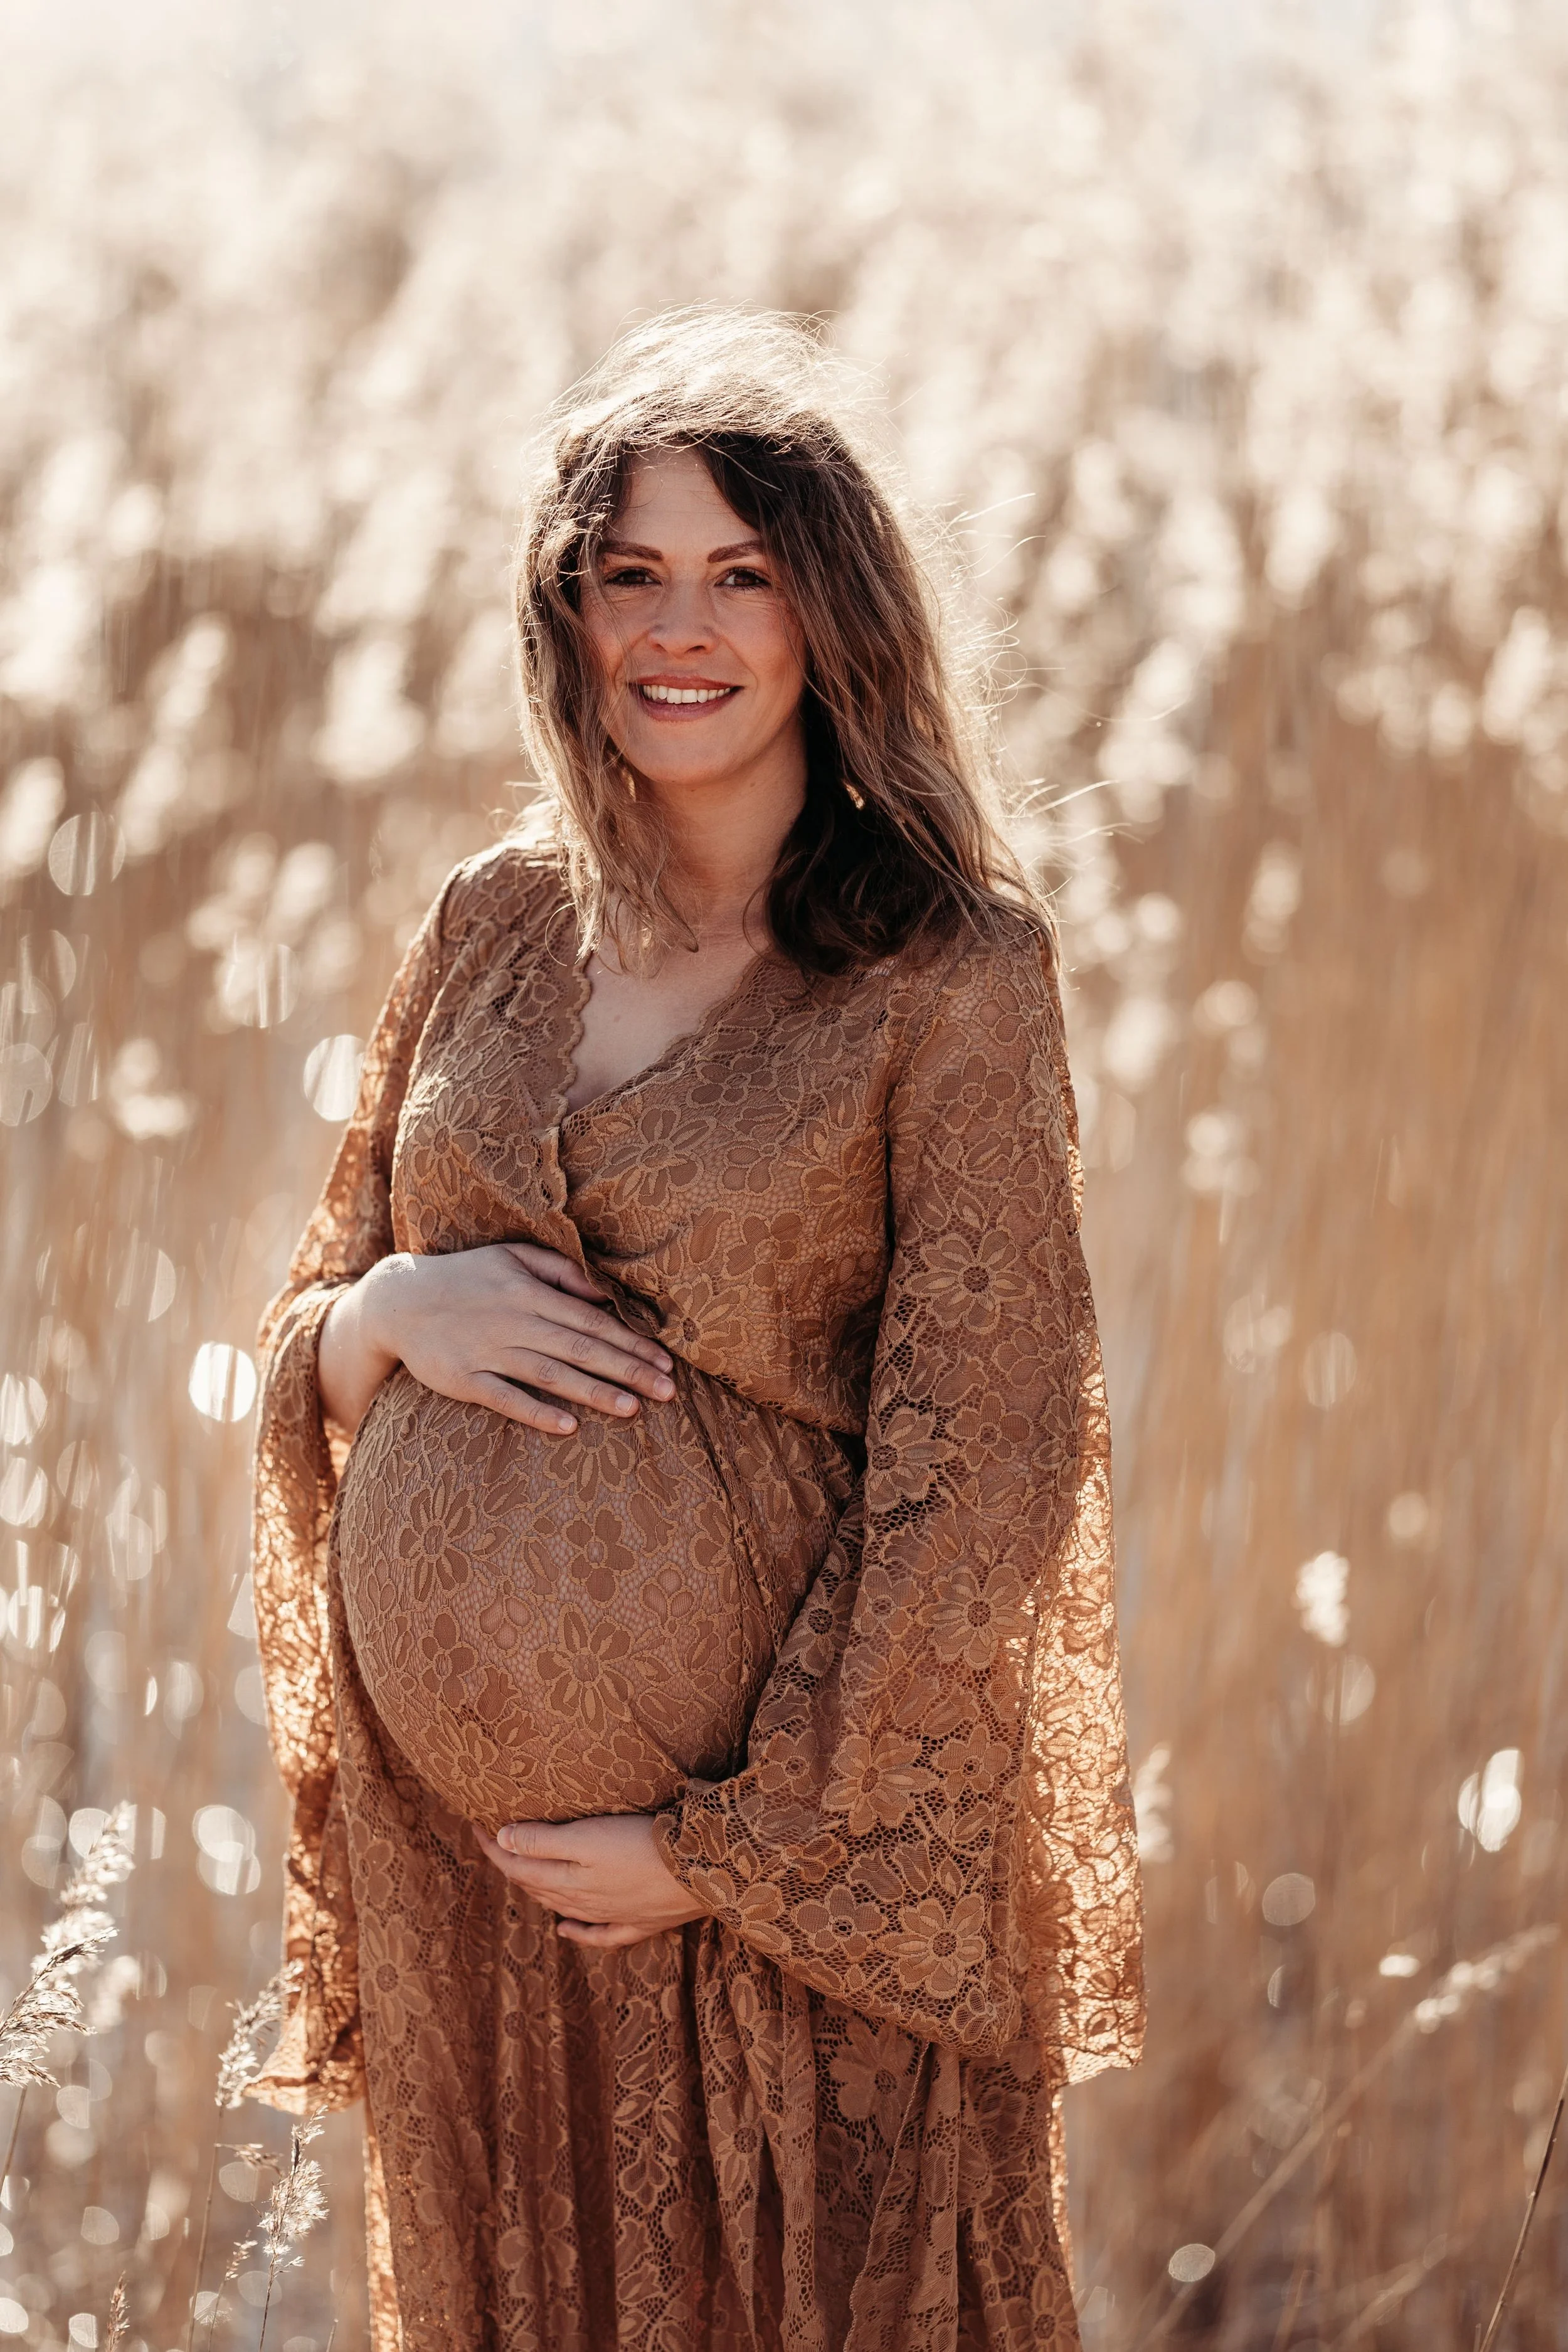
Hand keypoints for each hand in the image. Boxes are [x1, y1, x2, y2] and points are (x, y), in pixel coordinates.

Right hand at [318, 1241, 674, 1435]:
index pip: (592, 1321)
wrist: (397, 1298)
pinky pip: (505, 1398)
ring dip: (592, 1392)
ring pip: (550, 1374)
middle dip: (626, 1370)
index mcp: (530, 1292)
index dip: (631, 1342)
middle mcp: (514, 1321)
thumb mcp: (511, 1256)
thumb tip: (603, 1293)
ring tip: (631, 1409)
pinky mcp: (463, 1378)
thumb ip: (560, 1271)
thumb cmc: (466, 1276)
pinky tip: (567, 1427)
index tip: (665, 1362)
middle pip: (580, 1349)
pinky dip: (536, 1412)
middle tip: (667, 1392)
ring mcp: (488, 1351)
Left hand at [475, 1813, 707, 1949]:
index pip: (517, 1866)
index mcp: (567, 1881)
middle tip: (494, 1841)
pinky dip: (576, 1932)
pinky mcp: (639, 1922)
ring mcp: (612, 1915)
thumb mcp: (588, 1837)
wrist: (702, 1871)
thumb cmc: (643, 1846)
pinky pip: (597, 1934)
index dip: (494, 1847)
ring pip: (561, 1907)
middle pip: (535, 1886)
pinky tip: (564, 1930)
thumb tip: (501, 1841)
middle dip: (510, 1864)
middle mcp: (583, 1903)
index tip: (476, 1825)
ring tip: (521, 1874)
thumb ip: (543, 1842)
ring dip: (537, 1892)